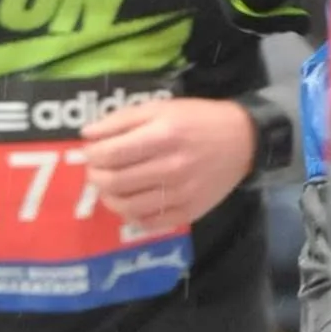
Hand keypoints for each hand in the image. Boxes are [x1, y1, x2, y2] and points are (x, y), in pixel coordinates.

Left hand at [77, 96, 256, 231]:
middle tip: (96, 171)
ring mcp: (181, 194)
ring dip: (108, 198)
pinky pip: (149, 223)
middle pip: (114, 182)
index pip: (110, 154)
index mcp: (163, 136)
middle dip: (95, 177)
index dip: (91, 155)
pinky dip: (131, 216)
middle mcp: (171, 168)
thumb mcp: (160, 108)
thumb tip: (87, 134)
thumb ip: (121, 120)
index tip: (89, 153)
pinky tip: (131, 202)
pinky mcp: (189, 212)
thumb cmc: (197, 120)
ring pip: (126, 207)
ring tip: (110, 187)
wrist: (243, 140)